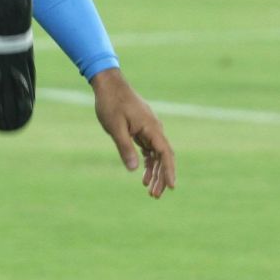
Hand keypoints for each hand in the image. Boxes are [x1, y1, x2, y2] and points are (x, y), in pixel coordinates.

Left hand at [90, 67, 175, 195]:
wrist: (108, 84)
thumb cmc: (111, 103)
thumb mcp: (115, 128)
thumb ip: (125, 148)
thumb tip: (134, 169)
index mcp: (151, 127)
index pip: (165, 153)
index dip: (168, 171)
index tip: (171, 187)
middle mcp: (154, 128)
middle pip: (163, 156)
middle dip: (162, 176)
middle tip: (155, 195)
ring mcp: (149, 128)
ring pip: (157, 155)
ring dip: (155, 172)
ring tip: (150, 190)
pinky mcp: (142, 128)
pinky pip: (149, 149)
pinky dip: (148, 162)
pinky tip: (144, 176)